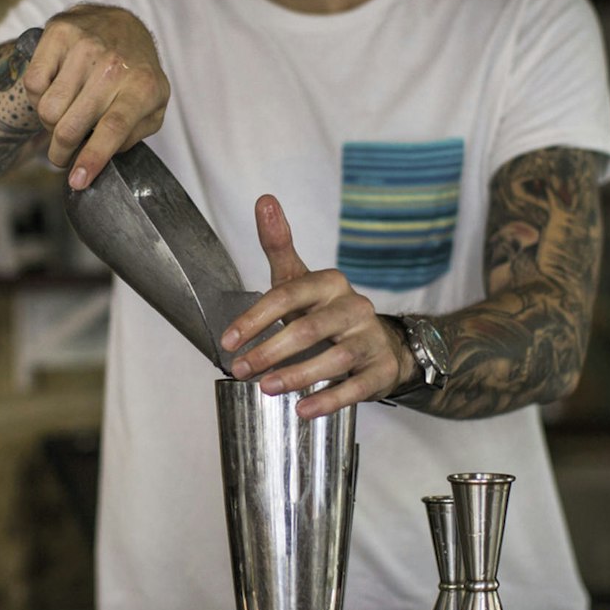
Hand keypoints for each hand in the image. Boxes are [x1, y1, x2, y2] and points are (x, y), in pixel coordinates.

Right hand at [25, 6, 168, 188]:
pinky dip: (38, 97)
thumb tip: (102, 157)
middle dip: (61, 152)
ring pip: (48, 109)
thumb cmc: (135, 74)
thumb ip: (133, 135)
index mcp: (142, 87)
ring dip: (49, 123)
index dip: (92, 158)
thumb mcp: (151, 107)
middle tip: (62, 155)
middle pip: (71, 126)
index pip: (114, 128)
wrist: (121, 23)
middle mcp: (114, 64)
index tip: (77, 180)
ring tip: (63, 115)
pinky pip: (33, 84)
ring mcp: (85, 45)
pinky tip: (54, 91)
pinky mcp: (59, 32)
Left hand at [218, 194, 415, 418]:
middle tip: (241, 369)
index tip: (229, 342)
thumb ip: (278, 244)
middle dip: (270, 350)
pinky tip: (303, 410)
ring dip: (297, 375)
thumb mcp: (300, 279)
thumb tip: (265, 199)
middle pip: (309, 328)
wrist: (380, 343)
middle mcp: (354, 307)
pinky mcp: (381, 369)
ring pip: (334, 358)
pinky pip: (356, 386)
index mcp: (330, 283)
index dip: (255, 319)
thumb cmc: (326, 312)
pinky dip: (329, 399)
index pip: (287, 295)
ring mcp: (370, 339)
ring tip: (266, 388)